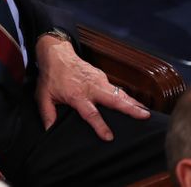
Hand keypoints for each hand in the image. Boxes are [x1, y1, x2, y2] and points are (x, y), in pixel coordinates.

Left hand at [34, 35, 149, 140]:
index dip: (100, 125)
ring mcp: (98, 80)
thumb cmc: (50, 75)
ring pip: (119, 93)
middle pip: (113, 99)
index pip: (90, 113)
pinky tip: (136, 104)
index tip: (109, 136)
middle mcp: (90, 87)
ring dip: (133, 102)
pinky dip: (128, 96)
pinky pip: (117, 88)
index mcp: (76, 94)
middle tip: (144, 116)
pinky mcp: (101, 76)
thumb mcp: (43, 95)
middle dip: (129, 108)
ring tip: (146, 113)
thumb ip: (47, 113)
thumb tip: (48, 130)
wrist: (56, 53)